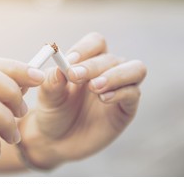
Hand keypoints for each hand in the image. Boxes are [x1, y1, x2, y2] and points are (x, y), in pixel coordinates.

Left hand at [19, 33, 146, 168]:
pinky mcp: (126, 108)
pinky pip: (133, 93)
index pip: (96, 43)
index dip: (85, 49)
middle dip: (93, 66)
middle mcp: (107, 70)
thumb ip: (53, 80)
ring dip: (115, 75)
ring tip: (95, 87)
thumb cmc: (52, 110)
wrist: (56, 140)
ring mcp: (120, 88)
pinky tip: (103, 99)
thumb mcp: (47, 95)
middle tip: (75, 76)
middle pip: (111, 57)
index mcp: (88, 60)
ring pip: (135, 69)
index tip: (69, 61)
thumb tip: (60, 68)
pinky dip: (121, 92)